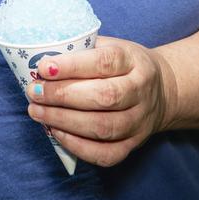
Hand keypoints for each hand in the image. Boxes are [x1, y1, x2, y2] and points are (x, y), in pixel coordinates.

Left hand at [25, 36, 177, 167]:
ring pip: (103, 127)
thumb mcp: (108, 45)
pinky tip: (56, 132)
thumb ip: (80, 49)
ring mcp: (140, 120)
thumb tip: (39, 55)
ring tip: (37, 112)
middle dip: (62, 95)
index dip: (71, 66)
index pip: (104, 62)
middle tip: (34, 92)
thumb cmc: (122, 65)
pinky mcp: (134, 144)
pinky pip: (107, 154)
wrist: (164, 90)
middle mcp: (141, 91)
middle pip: (104, 97)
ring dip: (64, 121)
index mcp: (133, 60)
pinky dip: (78, 146)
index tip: (43, 68)